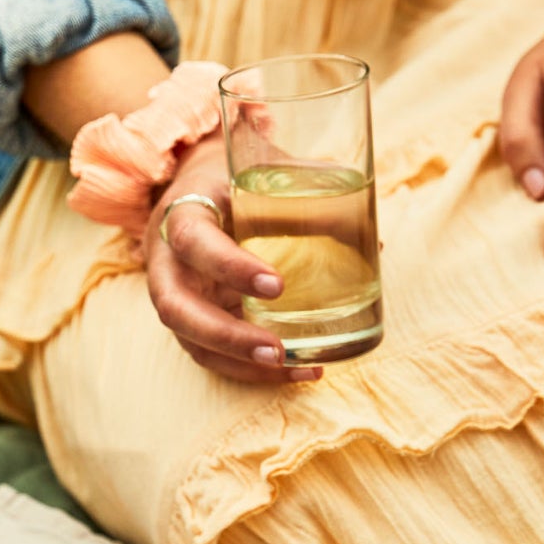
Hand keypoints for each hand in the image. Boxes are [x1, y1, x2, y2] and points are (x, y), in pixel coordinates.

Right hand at [144, 135, 323, 383]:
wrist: (199, 185)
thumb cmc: (236, 178)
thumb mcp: (265, 172)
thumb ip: (309, 198)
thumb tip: (375, 246)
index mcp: (181, 213)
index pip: (194, 243)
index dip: (230, 268)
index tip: (277, 286)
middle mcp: (167, 261)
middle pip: (177, 310)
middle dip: (227, 336)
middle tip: (276, 350)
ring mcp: (174, 295)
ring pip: (192, 341)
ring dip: (240, 363)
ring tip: (293, 367)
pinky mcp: (191, 320)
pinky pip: (211, 353)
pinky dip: (249, 369)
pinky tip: (292, 371)